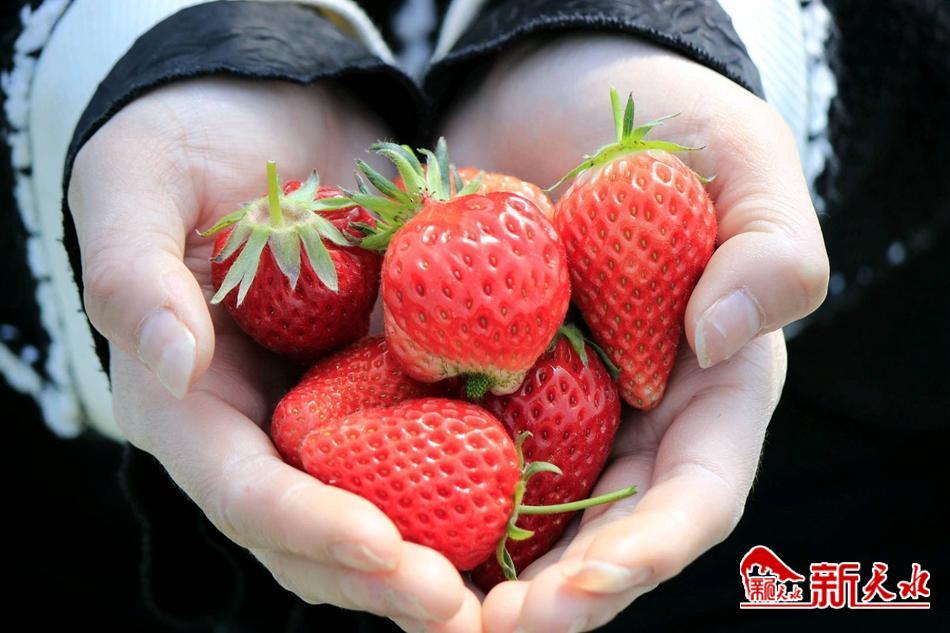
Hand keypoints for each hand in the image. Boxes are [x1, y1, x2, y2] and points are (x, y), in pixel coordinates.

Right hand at [69, 78, 479, 631]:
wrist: (273, 117)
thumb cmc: (188, 139)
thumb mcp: (136, 182)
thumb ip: (131, 271)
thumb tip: (168, 361)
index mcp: (188, 402)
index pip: (241, 487)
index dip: (305, 525)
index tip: (381, 547)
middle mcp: (261, 427)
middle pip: (313, 530)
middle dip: (380, 578)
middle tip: (456, 614)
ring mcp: (330, 412)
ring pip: (379, 508)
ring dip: (435, 558)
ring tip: (499, 601)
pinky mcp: (386, 384)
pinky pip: (430, 444)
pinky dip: (473, 483)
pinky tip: (532, 507)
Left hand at [441, 35, 827, 630]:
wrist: (558, 93)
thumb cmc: (668, 124)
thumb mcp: (741, 159)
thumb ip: (772, 244)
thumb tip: (728, 334)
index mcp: (709, 390)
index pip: (691, 496)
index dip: (643, 554)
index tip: (578, 593)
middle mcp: (630, 419)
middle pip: (603, 534)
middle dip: (552, 595)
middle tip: (485, 631)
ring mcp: (552, 406)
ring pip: (524, 512)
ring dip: (475, 569)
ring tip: (417, 601)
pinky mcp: (480, 380)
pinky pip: (449, 444)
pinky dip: (416, 489)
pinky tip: (370, 517)